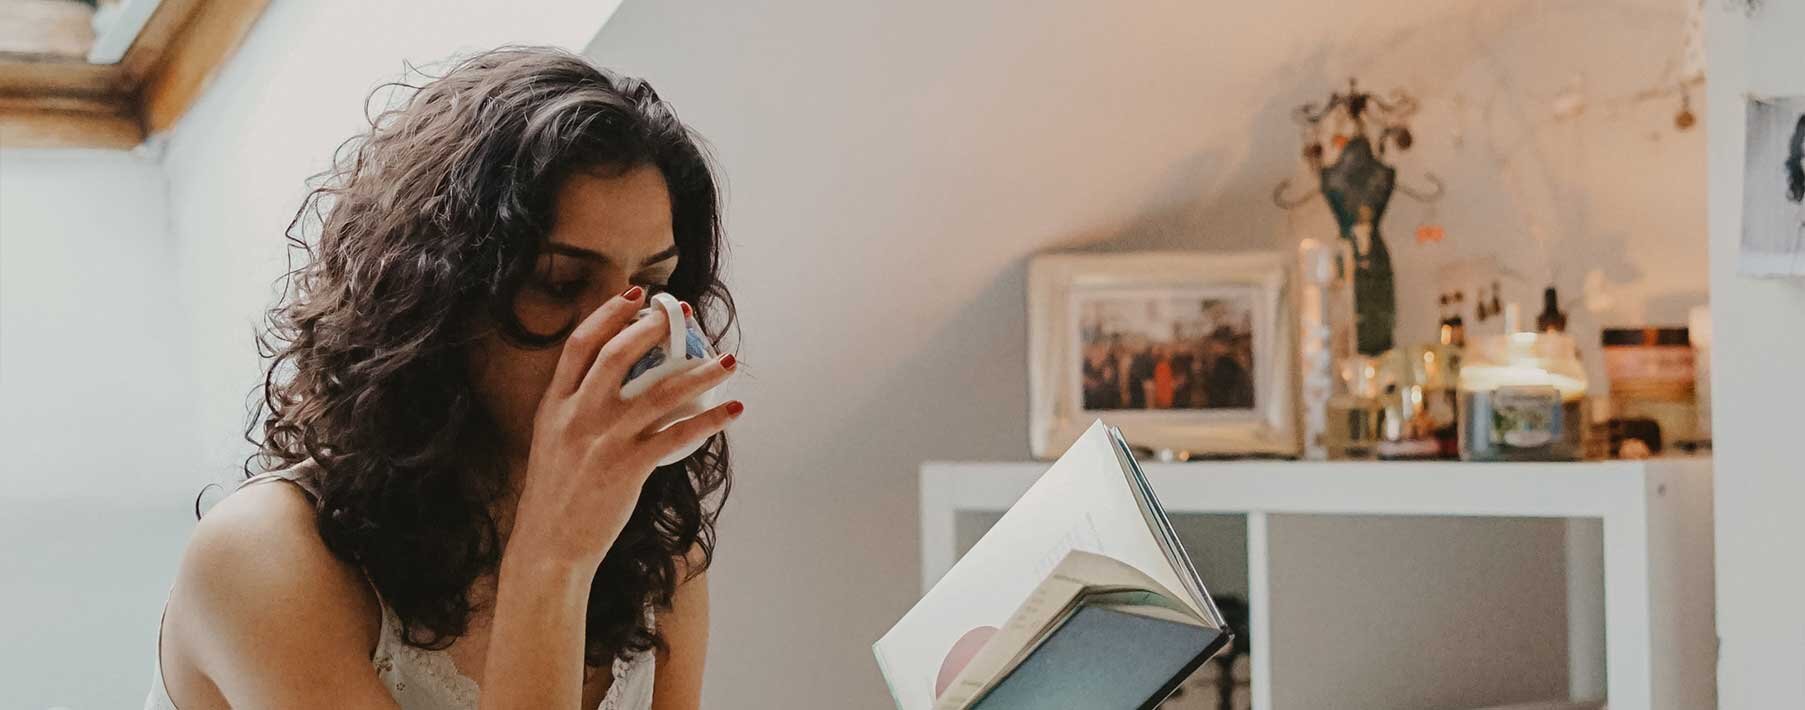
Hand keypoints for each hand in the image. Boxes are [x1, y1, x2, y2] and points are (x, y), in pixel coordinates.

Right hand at [508, 287, 741, 569]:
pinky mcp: (628, 467)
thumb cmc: (555, 495)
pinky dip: (710, 421)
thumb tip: (615, 383)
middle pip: (618, 356)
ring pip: (660, 392)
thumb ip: (576, 408)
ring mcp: (604, 440)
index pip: (580, 345)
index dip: (608, 314)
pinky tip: (733, 411)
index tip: (636, 296)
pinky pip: (678, 435)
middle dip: (654, 329)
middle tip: (685, 315)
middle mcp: (578, 416)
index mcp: (555, 405)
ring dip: (700, 372)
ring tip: (727, 360)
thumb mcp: (551, 440)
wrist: (549, 545)